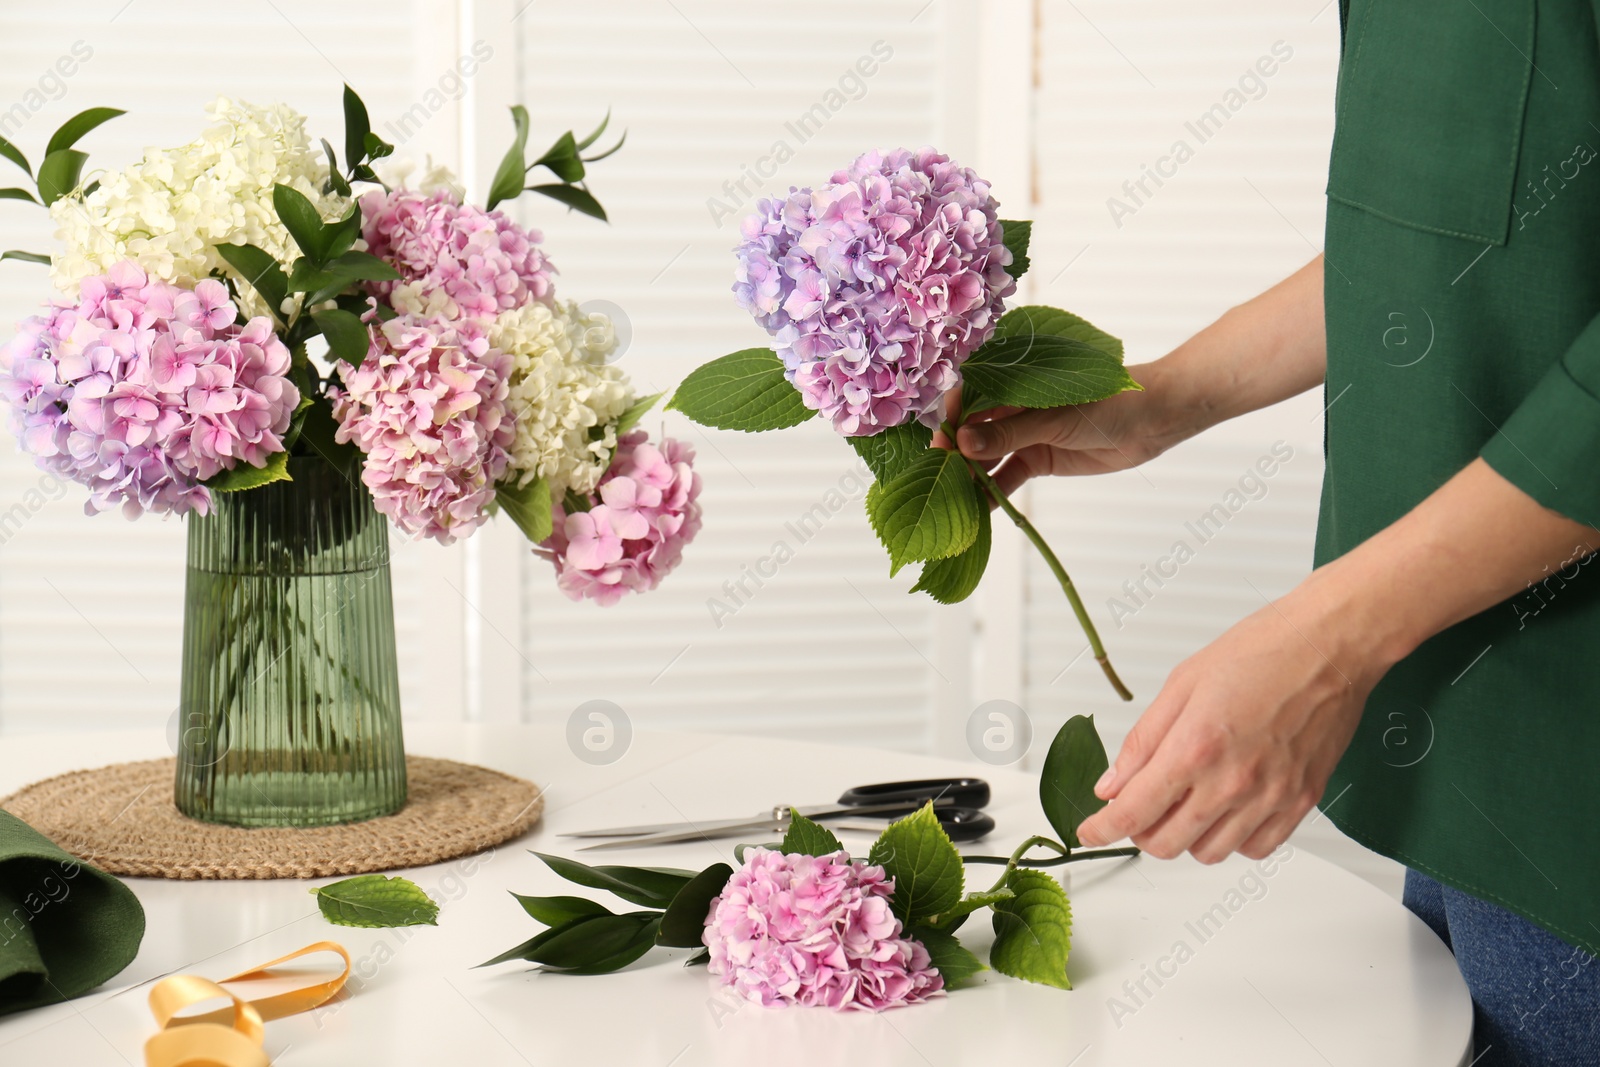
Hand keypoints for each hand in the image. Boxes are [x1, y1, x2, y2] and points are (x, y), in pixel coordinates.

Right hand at [932, 363, 1191, 495]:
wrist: (1152, 420)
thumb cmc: (1107, 402)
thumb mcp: (1055, 418)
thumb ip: (1009, 432)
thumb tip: (964, 442)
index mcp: (1014, 383)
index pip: (970, 397)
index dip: (951, 419)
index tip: (938, 442)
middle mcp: (1012, 407)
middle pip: (973, 430)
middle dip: (954, 453)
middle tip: (937, 476)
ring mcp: (1024, 434)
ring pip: (987, 456)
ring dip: (970, 476)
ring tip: (951, 497)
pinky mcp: (1037, 459)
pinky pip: (1007, 476)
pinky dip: (992, 492)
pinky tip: (976, 508)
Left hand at [1074, 580, 1385, 862]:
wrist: (1329, 646)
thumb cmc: (1262, 652)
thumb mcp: (1181, 684)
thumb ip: (1142, 742)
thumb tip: (1112, 784)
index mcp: (1195, 748)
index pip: (1133, 813)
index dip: (1102, 829)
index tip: (1092, 831)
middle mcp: (1232, 782)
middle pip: (1166, 843)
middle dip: (1141, 831)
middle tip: (1139, 807)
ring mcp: (1270, 797)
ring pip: (1209, 853)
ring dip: (1186, 837)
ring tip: (1185, 803)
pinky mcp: (1300, 802)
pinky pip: (1256, 848)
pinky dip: (1233, 839)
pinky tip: (1226, 810)